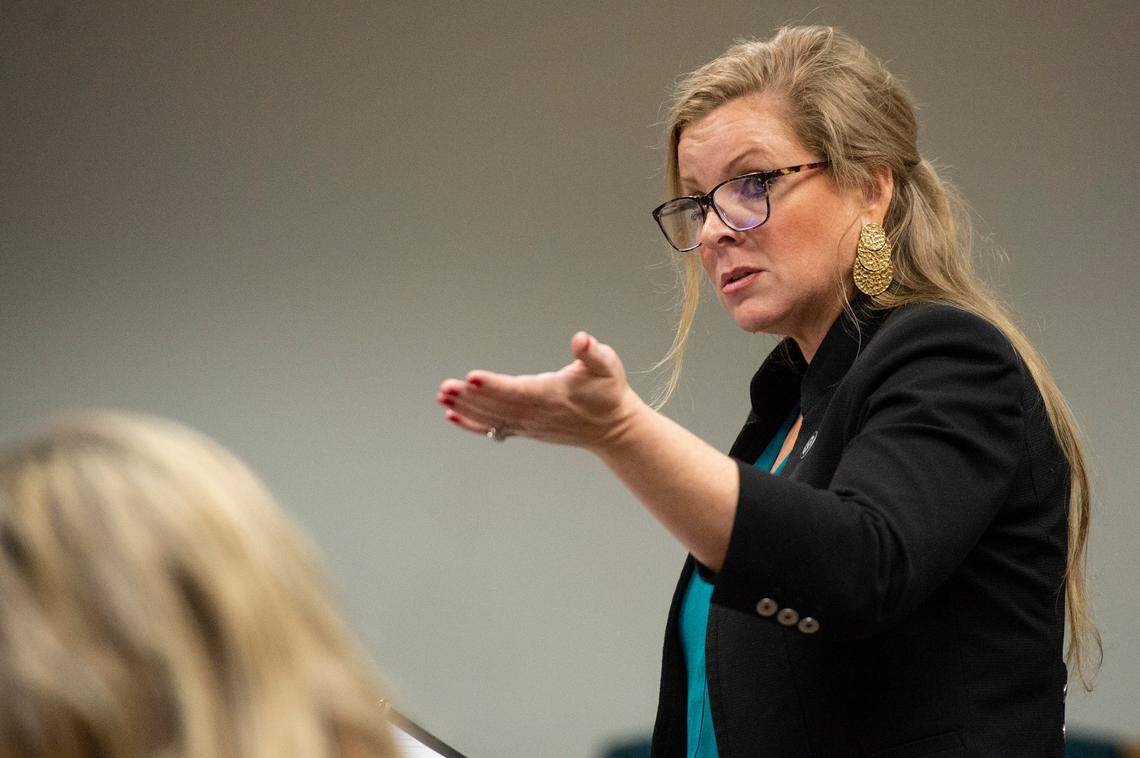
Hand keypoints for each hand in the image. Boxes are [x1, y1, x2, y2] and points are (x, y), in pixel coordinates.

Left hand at [437, 332, 644, 451]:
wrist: (614, 428)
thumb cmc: (609, 392)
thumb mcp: (608, 366)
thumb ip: (593, 352)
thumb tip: (581, 339)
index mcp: (553, 395)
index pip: (518, 390)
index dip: (494, 385)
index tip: (471, 378)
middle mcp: (537, 414)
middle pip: (498, 406)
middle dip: (470, 397)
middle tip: (446, 387)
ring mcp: (529, 425)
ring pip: (492, 418)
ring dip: (466, 409)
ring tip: (442, 397)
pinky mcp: (526, 430)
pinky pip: (495, 429)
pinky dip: (472, 425)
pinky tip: (452, 417)